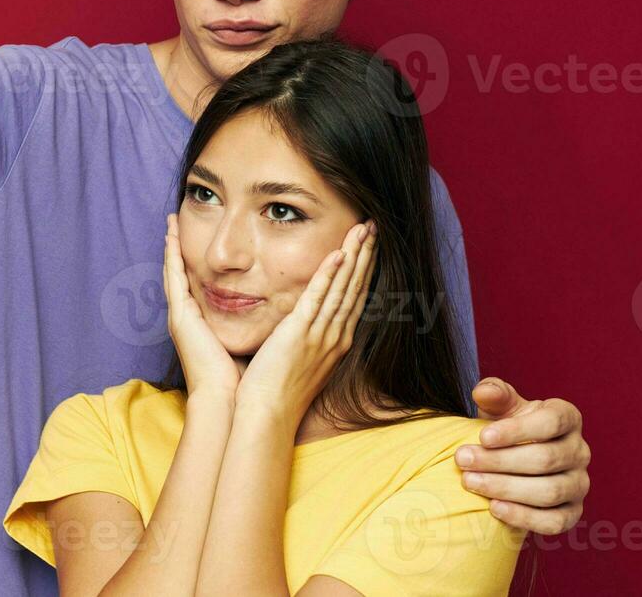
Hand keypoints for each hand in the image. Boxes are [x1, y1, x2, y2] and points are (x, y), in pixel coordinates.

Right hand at [162, 213, 240, 399]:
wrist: (228, 402)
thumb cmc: (243, 380)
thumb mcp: (249, 343)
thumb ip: (255, 326)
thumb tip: (278, 312)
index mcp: (204, 324)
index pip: (198, 283)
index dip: (196, 260)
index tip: (200, 239)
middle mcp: (188, 317)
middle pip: (181, 273)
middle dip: (178, 247)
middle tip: (175, 220)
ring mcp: (181, 316)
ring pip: (174, 271)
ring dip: (172, 244)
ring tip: (170, 220)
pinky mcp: (181, 317)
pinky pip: (173, 278)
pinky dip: (170, 256)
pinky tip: (170, 236)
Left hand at [234, 220, 376, 423]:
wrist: (268, 416)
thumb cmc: (278, 392)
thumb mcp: (302, 361)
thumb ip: (308, 338)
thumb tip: (306, 322)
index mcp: (336, 341)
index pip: (355, 297)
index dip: (363, 268)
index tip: (369, 245)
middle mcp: (335, 336)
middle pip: (355, 287)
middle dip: (366, 254)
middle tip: (373, 226)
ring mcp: (320, 335)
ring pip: (342, 287)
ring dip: (354, 255)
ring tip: (363, 229)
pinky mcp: (300, 333)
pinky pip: (318, 298)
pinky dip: (329, 275)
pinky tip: (337, 254)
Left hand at [455, 377, 590, 533]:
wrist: (513, 462)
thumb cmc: (507, 429)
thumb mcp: (501, 407)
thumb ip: (494, 394)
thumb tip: (483, 391)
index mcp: (567, 418)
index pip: (551, 422)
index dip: (517, 430)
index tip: (482, 436)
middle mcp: (579, 451)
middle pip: (545, 459)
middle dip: (499, 461)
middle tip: (463, 459)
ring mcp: (579, 484)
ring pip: (549, 491)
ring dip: (505, 488)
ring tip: (470, 482)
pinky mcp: (572, 513)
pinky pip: (554, 522)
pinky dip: (523, 517)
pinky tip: (493, 508)